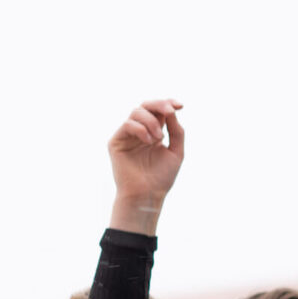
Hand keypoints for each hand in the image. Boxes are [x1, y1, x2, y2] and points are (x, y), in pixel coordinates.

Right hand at [108, 99, 184, 235]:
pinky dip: (140, 128)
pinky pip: (127, 124)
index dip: (168, 103)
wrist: (147, 195)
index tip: (181, 105)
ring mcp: (127, 136)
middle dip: (160, 105)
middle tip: (170, 111)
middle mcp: (140, 132)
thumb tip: (172, 111)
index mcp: (154, 133)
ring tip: (158, 138)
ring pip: (136, 112)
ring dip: (151, 121)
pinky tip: (148, 141)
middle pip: (146, 106)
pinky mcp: (116, 142)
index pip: (159, 111)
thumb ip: (177, 131)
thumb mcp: (177, 151)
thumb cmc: (161, 178)